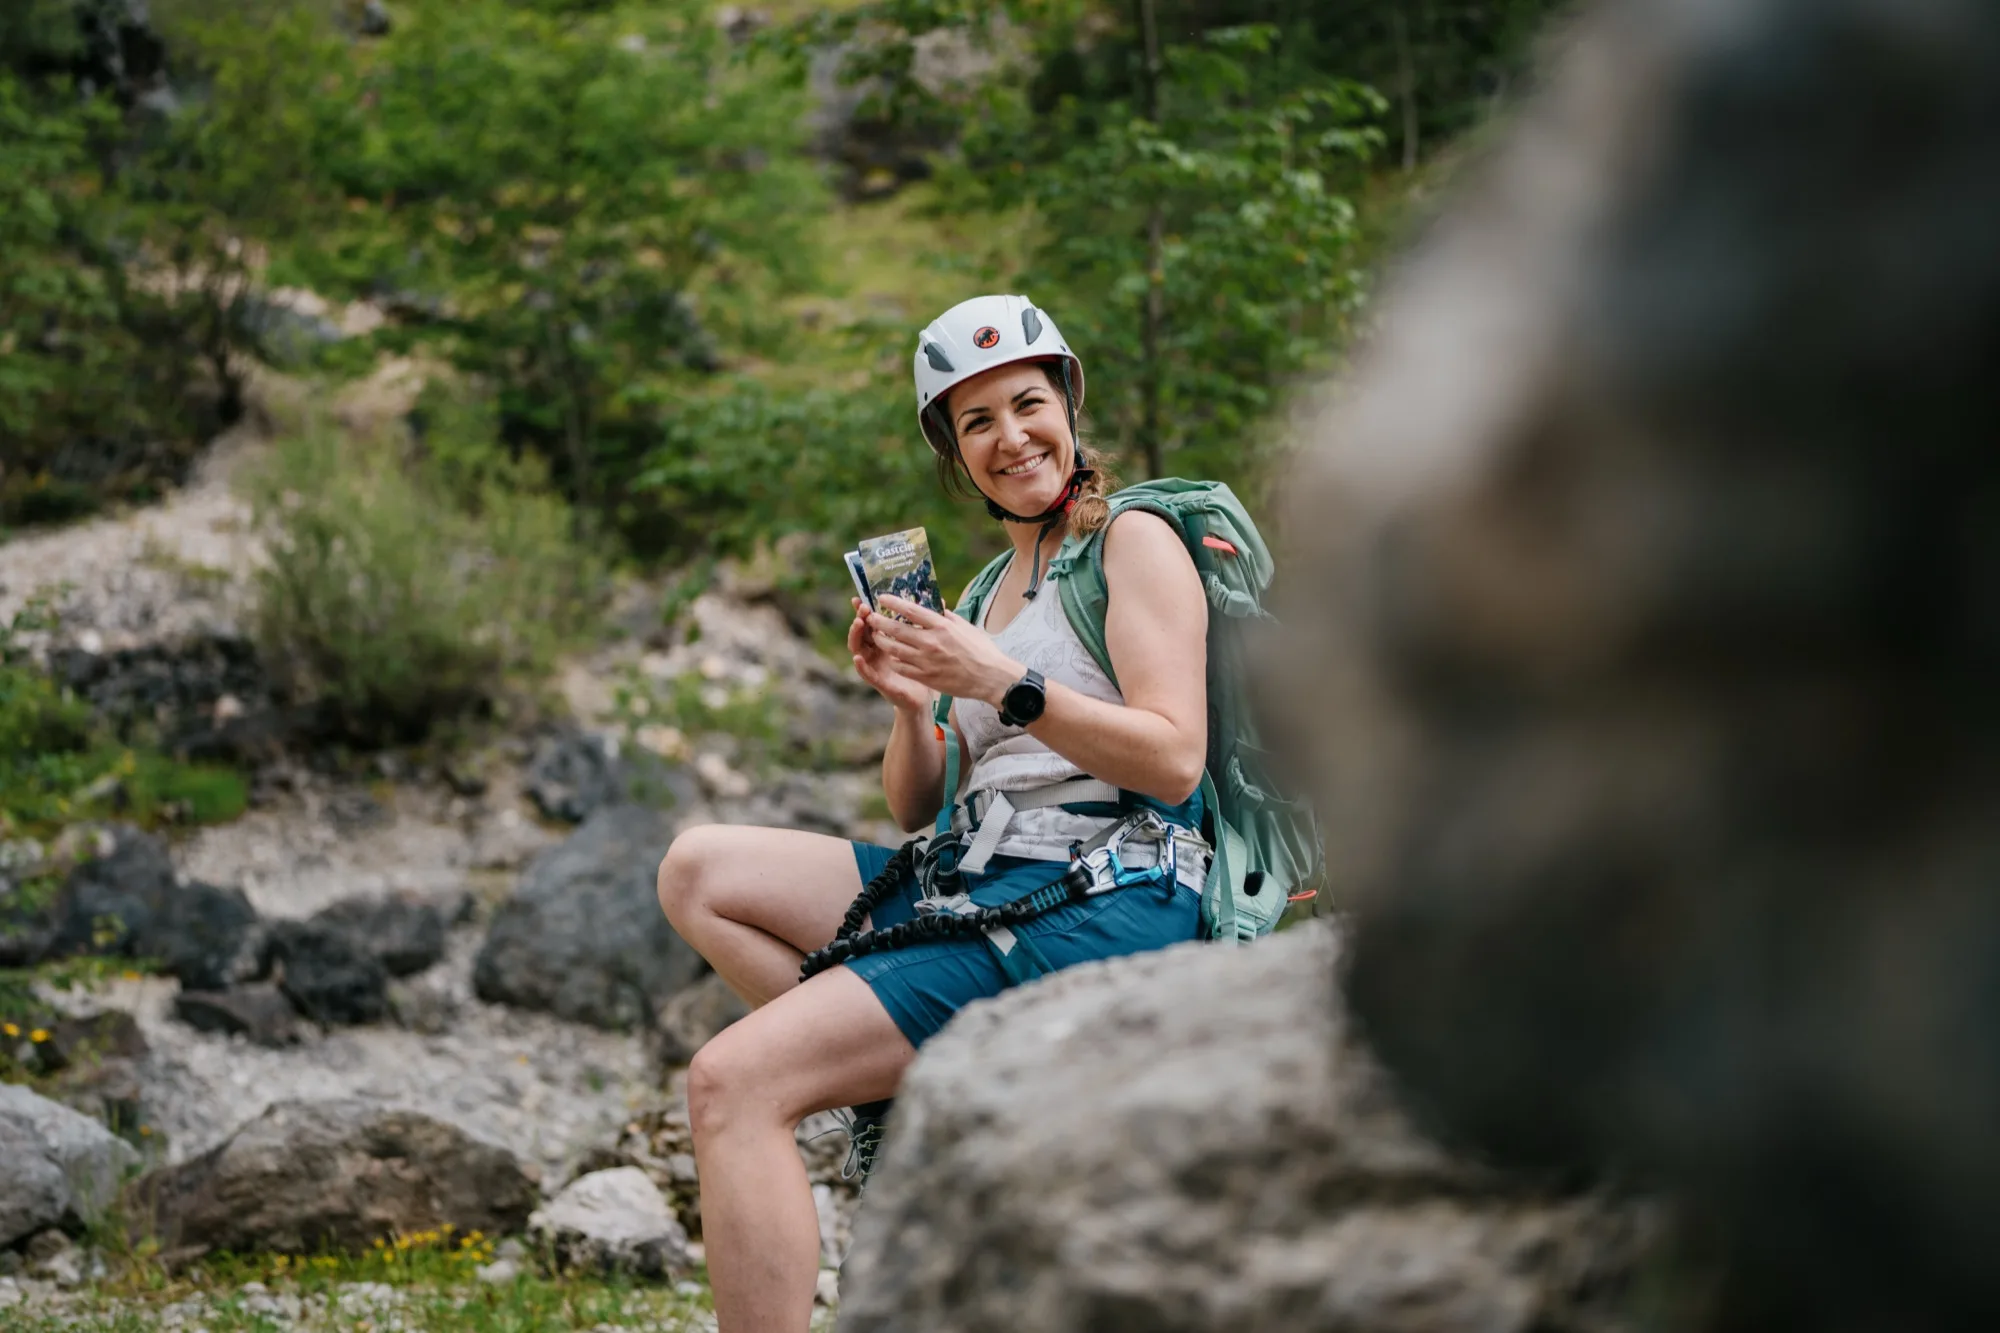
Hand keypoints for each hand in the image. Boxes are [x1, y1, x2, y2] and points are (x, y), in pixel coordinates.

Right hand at [846, 599, 931, 713]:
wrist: (924, 698)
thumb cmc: (923, 669)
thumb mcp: (924, 644)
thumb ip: (926, 625)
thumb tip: (940, 602)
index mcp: (885, 640)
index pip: (873, 621)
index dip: (867, 610)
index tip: (863, 596)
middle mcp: (876, 652)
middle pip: (862, 632)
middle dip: (860, 618)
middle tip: (862, 607)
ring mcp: (876, 667)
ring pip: (858, 650)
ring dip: (856, 636)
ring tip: (858, 624)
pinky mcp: (880, 683)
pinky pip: (867, 675)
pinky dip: (861, 667)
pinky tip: (857, 658)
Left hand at [868, 595, 1022, 706]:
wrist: (991, 678)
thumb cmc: (981, 650)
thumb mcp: (966, 627)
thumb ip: (947, 616)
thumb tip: (936, 605)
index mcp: (942, 626)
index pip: (911, 610)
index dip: (893, 603)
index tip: (881, 597)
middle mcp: (931, 642)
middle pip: (896, 629)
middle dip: (879, 622)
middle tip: (870, 617)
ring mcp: (927, 661)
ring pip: (894, 649)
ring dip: (882, 641)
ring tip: (875, 636)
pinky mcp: (926, 677)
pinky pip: (902, 667)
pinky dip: (894, 660)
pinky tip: (891, 655)